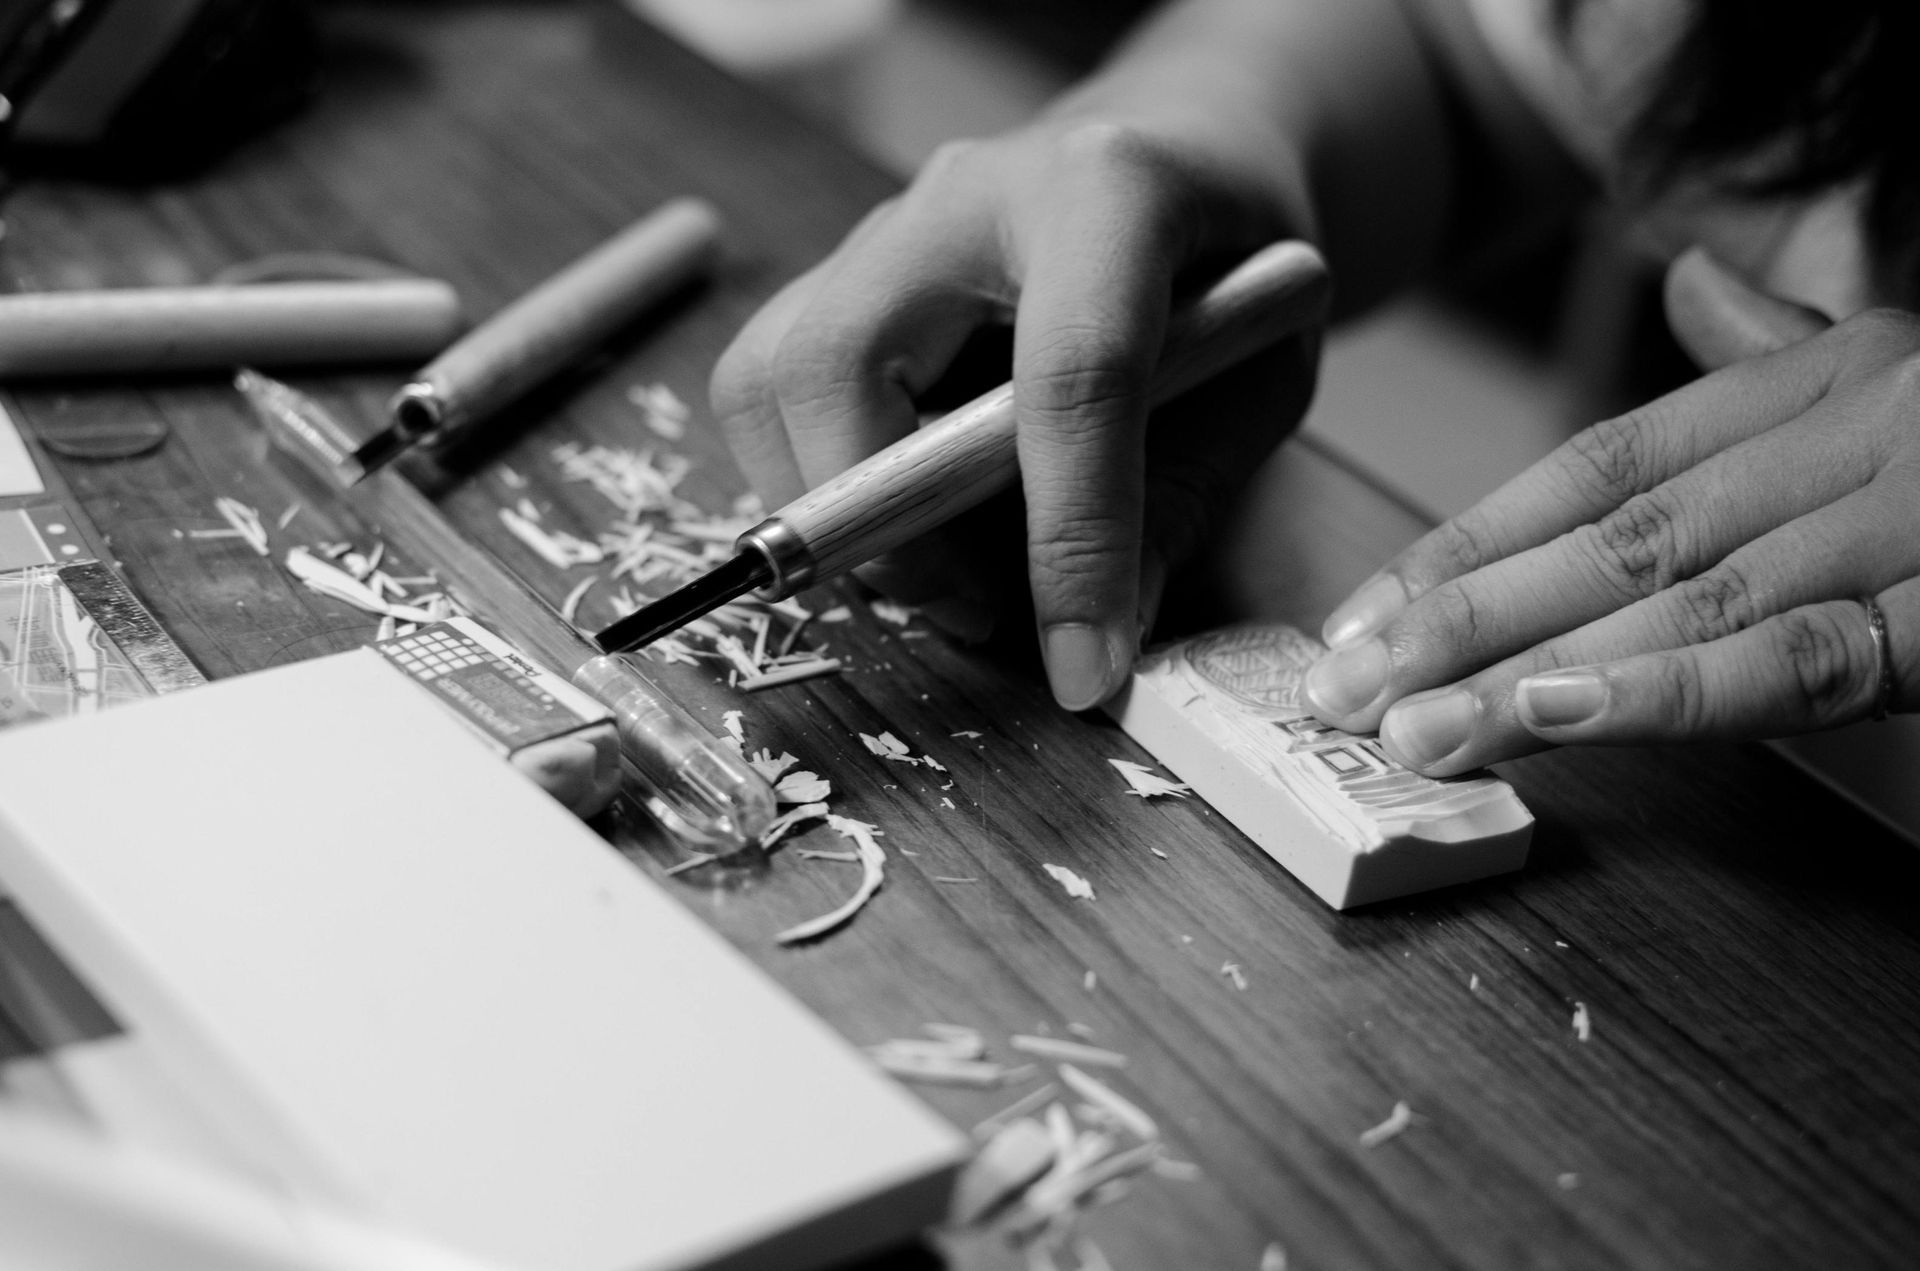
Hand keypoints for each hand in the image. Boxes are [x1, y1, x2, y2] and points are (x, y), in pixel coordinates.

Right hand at [710, 114, 1313, 709]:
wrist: (1177, 143)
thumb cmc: (1229, 255)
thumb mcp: (1265, 372)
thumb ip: (1187, 493)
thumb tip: (1098, 641)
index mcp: (1105, 192)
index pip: (1070, 374)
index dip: (1072, 536)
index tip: (1081, 665)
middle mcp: (962, 196)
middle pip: (840, 361)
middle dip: (879, 526)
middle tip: (972, 609)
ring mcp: (880, 231)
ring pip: (767, 378)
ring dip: (828, 514)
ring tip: (942, 572)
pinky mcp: (836, 278)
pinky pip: (766, 393)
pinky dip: (816, 484)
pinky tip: (908, 515)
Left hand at [1301, 249, 1917, 774]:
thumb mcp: (1903, 372)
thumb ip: (1780, 352)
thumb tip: (1693, 283)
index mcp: (1819, 382)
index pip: (1597, 467)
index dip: (1464, 546)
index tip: (1359, 620)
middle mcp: (1848, 438)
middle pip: (1611, 539)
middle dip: (1460, 621)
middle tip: (1346, 692)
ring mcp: (1904, 522)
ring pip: (1677, 601)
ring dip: (1528, 674)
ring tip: (1418, 729)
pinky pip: (1800, 661)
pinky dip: (1674, 692)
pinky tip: (1563, 719)